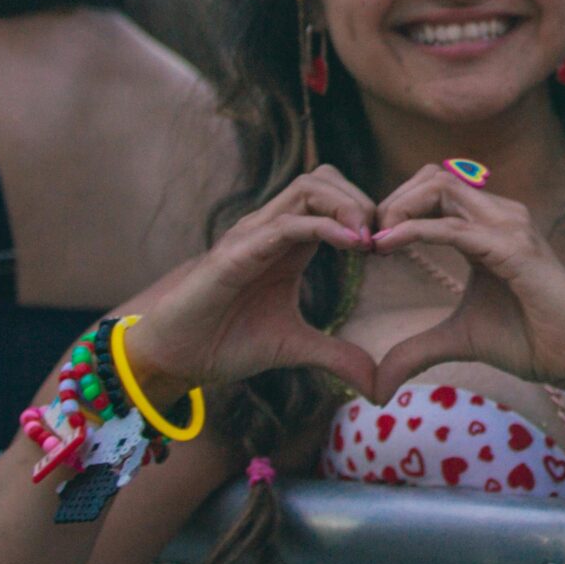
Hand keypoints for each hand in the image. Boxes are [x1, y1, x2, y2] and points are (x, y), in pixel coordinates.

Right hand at [123, 166, 377, 396]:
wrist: (173, 357)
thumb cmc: (225, 342)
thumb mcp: (293, 347)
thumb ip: (336, 355)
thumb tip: (376, 384)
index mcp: (289, 242)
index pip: (333, 197)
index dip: (367, 212)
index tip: (390, 247)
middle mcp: (271, 228)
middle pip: (325, 179)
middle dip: (362, 199)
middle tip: (384, 238)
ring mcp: (252, 235)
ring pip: (308, 187)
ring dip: (347, 205)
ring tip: (369, 240)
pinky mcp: (236, 253)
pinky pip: (286, 224)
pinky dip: (324, 227)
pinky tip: (351, 245)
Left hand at [365, 165, 564, 400]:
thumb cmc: (528, 339)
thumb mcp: (457, 340)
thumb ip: (416, 350)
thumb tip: (377, 385)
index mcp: (488, 227)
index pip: (435, 188)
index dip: (397, 207)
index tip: (370, 244)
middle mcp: (501, 216)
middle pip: (433, 177)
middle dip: (392, 201)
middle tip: (368, 239)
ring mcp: (510, 227)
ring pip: (441, 187)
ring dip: (399, 209)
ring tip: (376, 241)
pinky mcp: (514, 249)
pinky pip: (454, 227)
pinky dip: (415, 231)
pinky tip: (388, 246)